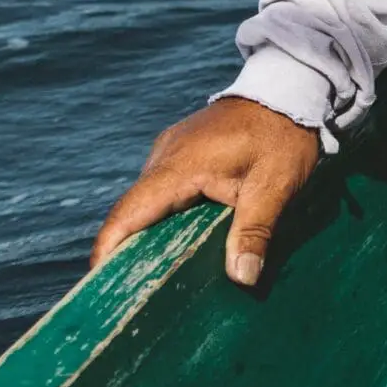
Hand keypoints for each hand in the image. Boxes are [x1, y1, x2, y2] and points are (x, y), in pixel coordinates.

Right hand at [90, 96, 321, 286]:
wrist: (288, 89)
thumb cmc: (283, 136)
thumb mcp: (275, 186)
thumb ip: (255, 231)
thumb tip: (241, 278)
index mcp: (179, 165)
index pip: (128, 212)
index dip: (108, 249)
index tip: (97, 286)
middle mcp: (164, 156)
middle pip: (133, 212)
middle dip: (127, 253)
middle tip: (130, 297)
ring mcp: (170, 152)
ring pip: (148, 202)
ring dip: (148, 235)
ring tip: (153, 279)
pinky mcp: (181, 152)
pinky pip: (162, 190)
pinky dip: (164, 217)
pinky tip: (178, 243)